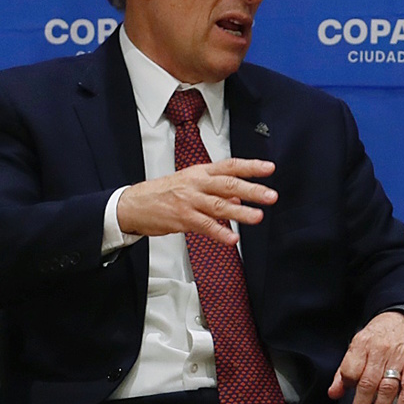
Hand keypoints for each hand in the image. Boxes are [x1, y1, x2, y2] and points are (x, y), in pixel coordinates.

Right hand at [116, 159, 276, 247]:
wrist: (133, 204)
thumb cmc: (163, 192)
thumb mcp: (191, 183)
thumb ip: (217, 189)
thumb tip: (240, 195)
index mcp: (200, 172)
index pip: (230, 165)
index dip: (251, 166)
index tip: (270, 168)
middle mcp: (196, 184)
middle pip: (228, 184)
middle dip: (252, 190)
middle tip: (271, 195)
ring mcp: (189, 201)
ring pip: (219, 205)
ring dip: (240, 212)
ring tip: (258, 217)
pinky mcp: (182, 218)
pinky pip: (205, 226)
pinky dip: (219, 232)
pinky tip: (232, 238)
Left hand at [328, 311, 403, 403]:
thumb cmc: (380, 335)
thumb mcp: (358, 346)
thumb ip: (345, 371)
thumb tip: (334, 393)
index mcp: (362, 344)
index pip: (351, 369)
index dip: (348, 385)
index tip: (347, 396)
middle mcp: (380, 350)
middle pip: (368, 382)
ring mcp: (399, 357)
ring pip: (388, 386)